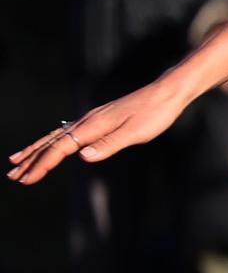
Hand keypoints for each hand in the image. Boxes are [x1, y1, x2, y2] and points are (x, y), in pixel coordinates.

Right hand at [8, 79, 192, 185]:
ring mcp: (91, 118)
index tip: (26, 179)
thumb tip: (82, 156)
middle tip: (12, 175)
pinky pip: (67, 131)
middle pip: (52, 142)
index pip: (61, 149)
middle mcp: (87, 120)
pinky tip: (49, 144)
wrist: (167, 92)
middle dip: (31, 160)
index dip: (42, 165)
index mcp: (93, 126)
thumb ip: (109, 145)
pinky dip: (52, 140)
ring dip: (36, 150)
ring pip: (56, 136)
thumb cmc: (155, 114)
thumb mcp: (136, 133)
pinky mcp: (98, 118)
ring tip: (18, 160)